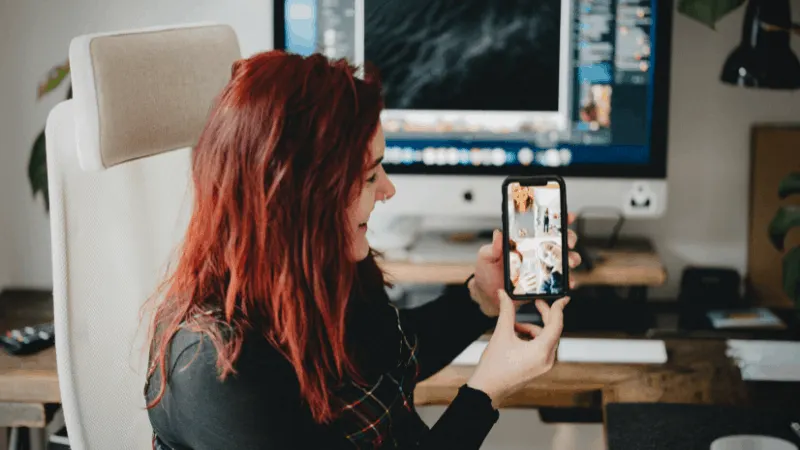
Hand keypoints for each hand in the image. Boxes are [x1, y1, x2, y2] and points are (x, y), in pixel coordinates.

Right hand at [467, 291, 567, 407]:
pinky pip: (541, 348)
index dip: (559, 308)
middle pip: (552, 331)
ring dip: (532, 329)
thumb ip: (506, 311)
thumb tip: (504, 295)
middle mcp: (547, 359)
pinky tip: (516, 337)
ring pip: (545, 339)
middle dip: (543, 316)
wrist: (487, 390)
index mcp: (541, 351)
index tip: (563, 298)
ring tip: (514, 326)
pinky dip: (531, 339)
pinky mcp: (538, 369)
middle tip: (536, 303)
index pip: (556, 324)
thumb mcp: (501, 334)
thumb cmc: (494, 366)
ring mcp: (544, 366)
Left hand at [471, 212, 581, 316]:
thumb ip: (492, 247)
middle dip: (569, 238)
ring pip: (564, 260)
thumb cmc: (487, 273)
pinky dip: (568, 280)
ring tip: (569, 262)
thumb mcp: (485, 257)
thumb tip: (498, 234)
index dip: (557, 220)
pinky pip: (560, 281)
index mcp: (524, 243)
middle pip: (559, 242)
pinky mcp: (544, 283)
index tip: (567, 216)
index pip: (542, 228)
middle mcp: (535, 253)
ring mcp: (541, 267)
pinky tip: (569, 281)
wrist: (488, 295)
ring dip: (572, 259)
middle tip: (567, 242)